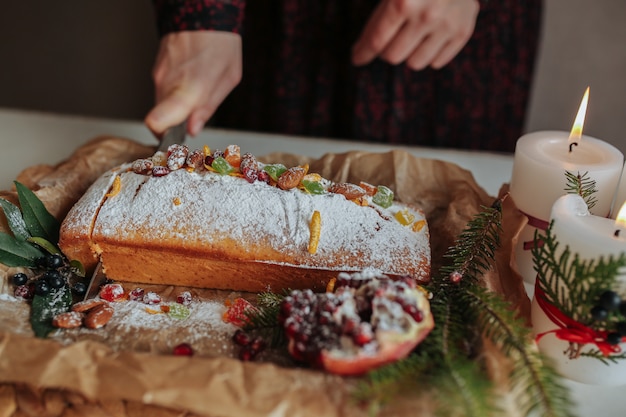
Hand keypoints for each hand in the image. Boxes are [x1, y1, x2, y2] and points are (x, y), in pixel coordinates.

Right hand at [145, 31, 241, 136]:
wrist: (202, 13)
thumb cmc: (221, 43)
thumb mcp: (228, 79)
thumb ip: (208, 108)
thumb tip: (194, 129)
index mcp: (189, 89)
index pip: (157, 121)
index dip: (165, 135)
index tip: (179, 137)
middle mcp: (168, 84)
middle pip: (160, 119)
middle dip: (175, 124)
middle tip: (194, 117)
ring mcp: (159, 76)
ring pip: (160, 106)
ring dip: (176, 108)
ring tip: (196, 94)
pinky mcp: (156, 69)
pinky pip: (162, 91)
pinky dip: (173, 94)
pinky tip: (189, 82)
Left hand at [352, 0, 478, 69]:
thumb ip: (377, 19)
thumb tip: (358, 54)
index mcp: (403, 2)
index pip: (376, 41)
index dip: (363, 52)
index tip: (356, 57)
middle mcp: (426, 16)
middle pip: (393, 56)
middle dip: (386, 50)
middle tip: (388, 39)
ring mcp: (448, 24)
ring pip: (415, 63)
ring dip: (408, 53)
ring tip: (410, 36)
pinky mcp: (463, 31)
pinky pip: (436, 62)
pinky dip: (429, 54)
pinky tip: (428, 38)